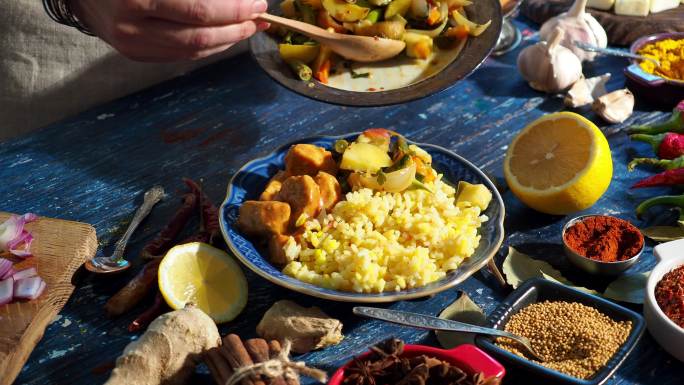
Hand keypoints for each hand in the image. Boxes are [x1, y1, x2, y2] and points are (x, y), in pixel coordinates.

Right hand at [70, 0, 268, 61]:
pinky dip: (208, 48)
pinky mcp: (135, 55)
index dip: (234, 10)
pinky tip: (225, 36)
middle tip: (259, 16)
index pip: (199, 11)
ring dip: (228, 41)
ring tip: (248, 27)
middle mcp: (133, 27)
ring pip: (194, 52)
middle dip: (237, 29)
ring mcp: (132, 45)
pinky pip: (181, 56)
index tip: (257, 3)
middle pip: (200, 38)